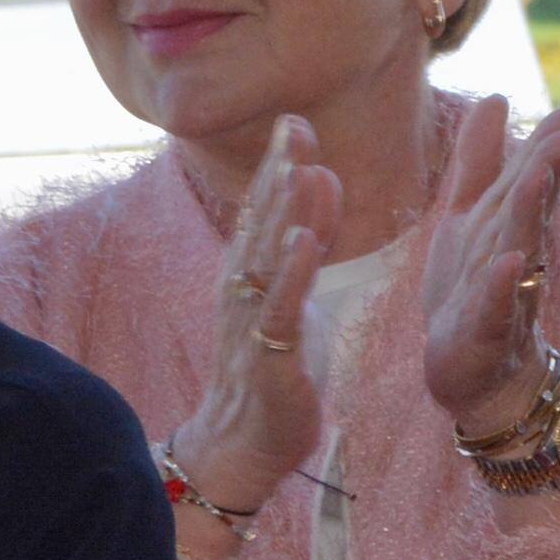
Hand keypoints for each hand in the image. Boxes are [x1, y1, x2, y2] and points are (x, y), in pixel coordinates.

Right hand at [173, 115, 345, 520]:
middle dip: (278, 172)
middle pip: (260, 221)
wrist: (244, 441)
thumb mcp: (291, 294)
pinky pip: (279, 306)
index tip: (293, 119)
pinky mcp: (269, 354)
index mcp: (247, 272)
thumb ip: (305, 240)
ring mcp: (250, 319)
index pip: (262, 209)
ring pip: (267, 257)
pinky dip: (290, 272)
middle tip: (293, 123)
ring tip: (301, 167)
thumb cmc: (271, 367)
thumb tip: (318, 181)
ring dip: (284, 211)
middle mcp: (240, 288)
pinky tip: (302, 240)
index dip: (276, 164)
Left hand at [417, 93, 559, 438]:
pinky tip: (510, 264)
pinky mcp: (484, 331)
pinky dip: (502, 286)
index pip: (530, 183)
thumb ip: (481, 161)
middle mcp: (514, 256)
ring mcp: (503, 294)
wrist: (478, 372)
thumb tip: (497, 97)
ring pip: (517, 249)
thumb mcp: (470, 216)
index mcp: (507, 227)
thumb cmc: (475, 287)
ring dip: (529, 214)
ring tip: (537, 178)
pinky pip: (495, 306)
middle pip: (529, 209)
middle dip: (545, 171)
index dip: (545, 148)